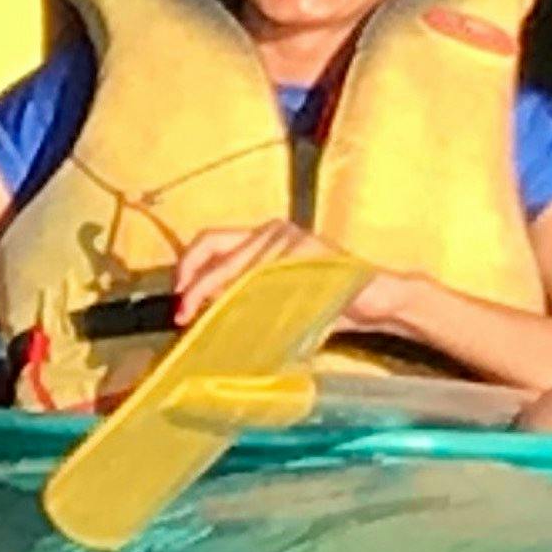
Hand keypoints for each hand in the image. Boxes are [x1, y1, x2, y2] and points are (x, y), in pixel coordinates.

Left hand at [169, 220, 417, 334]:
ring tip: (212, 320)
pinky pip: (272, 275)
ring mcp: (291, 238)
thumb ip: (243, 299)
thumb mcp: (276, 299)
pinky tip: (253, 312)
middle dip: (195, 284)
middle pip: (217, 250)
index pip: (210, 242)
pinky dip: (257, 296)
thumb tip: (201, 318)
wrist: (374, 300)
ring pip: (241, 268)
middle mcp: (272, 231)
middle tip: (183, 313)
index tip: (177, 297)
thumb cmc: (324, 303)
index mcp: (261, 237)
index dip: (187, 266)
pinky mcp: (310, 250)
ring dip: (223, 296)